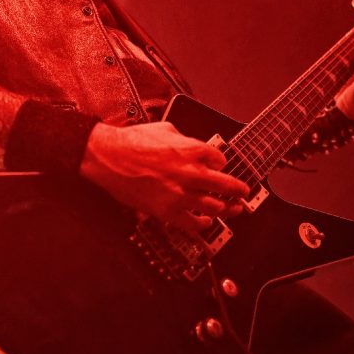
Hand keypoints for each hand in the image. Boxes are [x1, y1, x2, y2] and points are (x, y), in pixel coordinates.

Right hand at [79, 122, 249, 234]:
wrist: (109, 157)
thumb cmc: (132, 141)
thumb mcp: (166, 129)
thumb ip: (185, 139)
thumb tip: (193, 145)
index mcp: (193, 150)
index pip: (221, 159)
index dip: (222, 163)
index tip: (222, 167)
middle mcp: (191, 173)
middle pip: (227, 186)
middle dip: (239, 190)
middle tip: (244, 193)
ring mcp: (181, 194)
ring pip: (215, 207)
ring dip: (225, 209)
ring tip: (230, 209)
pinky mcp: (168, 211)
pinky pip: (194, 224)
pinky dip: (204, 224)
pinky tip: (206, 222)